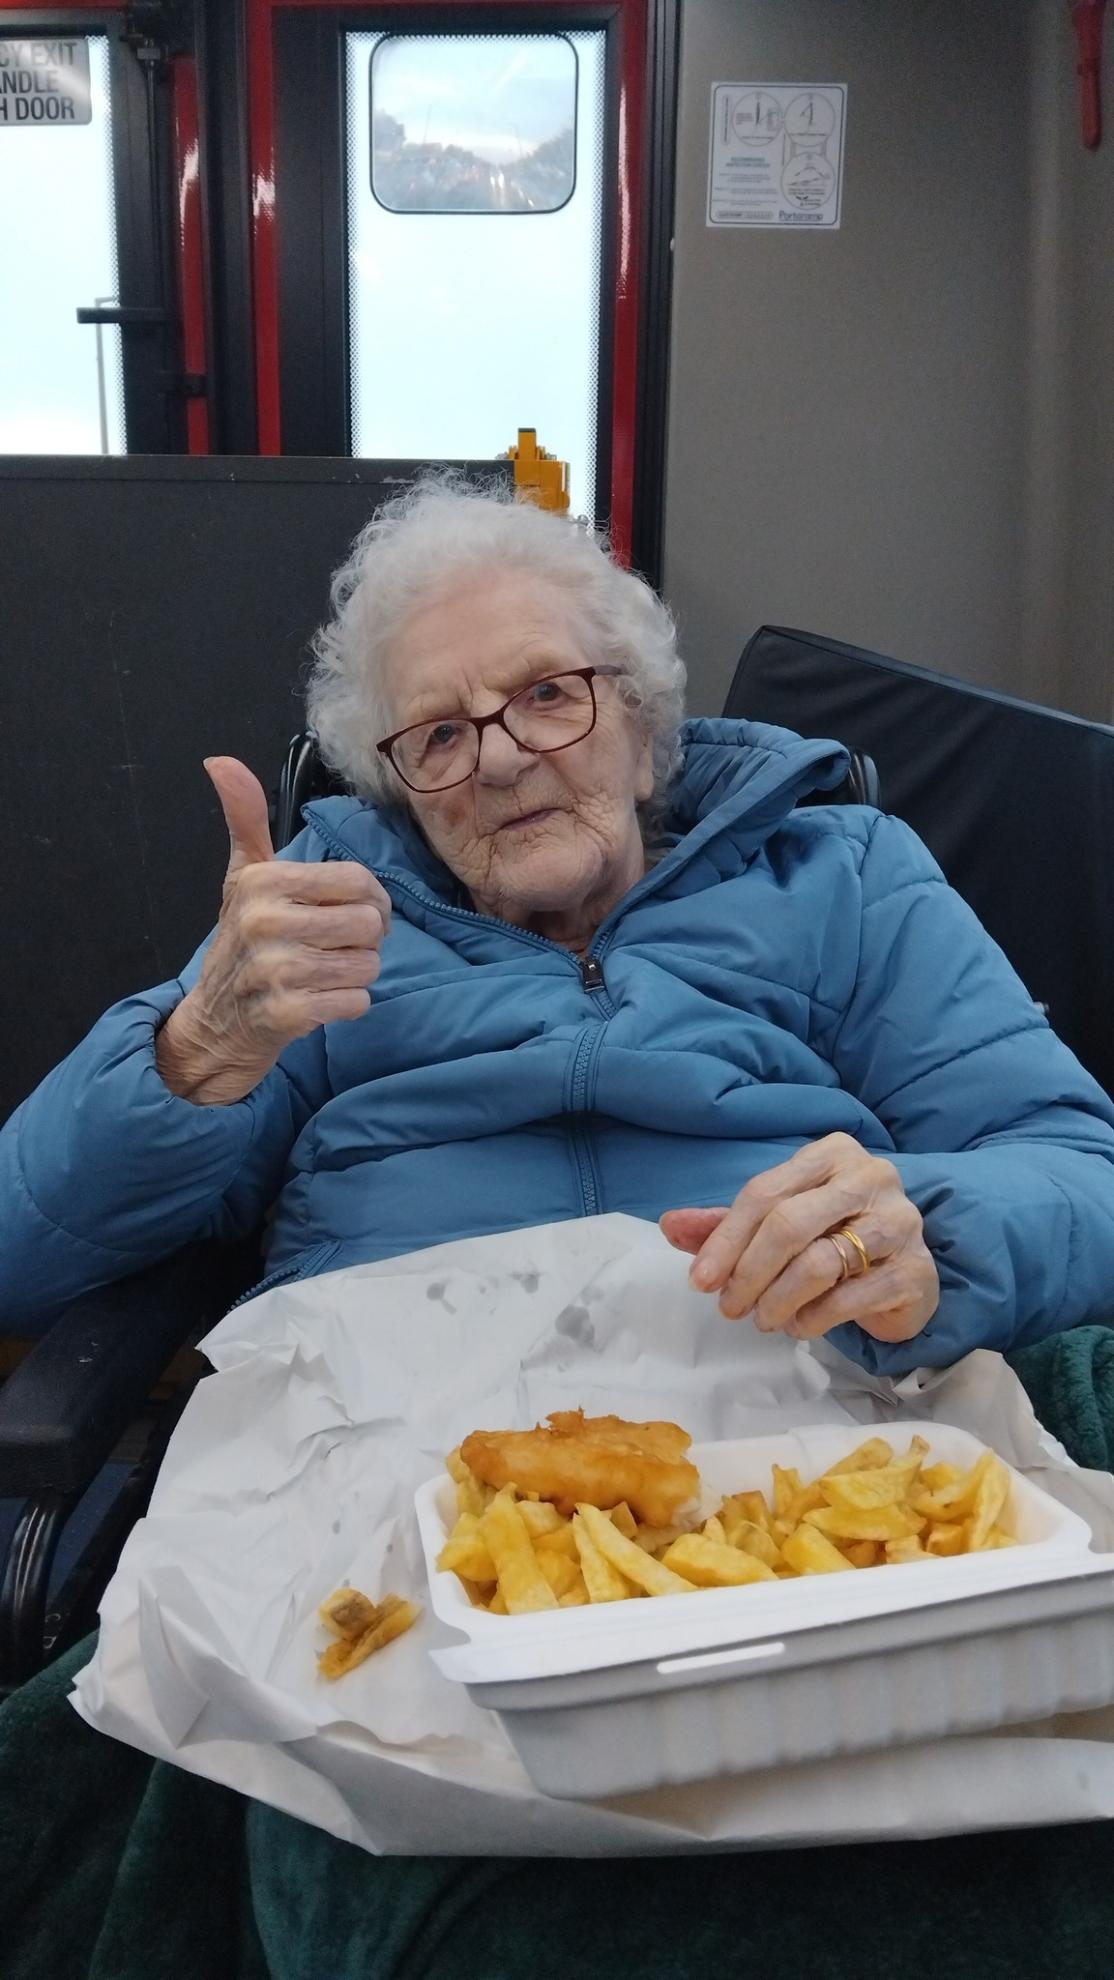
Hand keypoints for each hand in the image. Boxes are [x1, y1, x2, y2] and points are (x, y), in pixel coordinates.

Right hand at [156, 756, 389, 1103]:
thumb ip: (246, 819)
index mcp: (263, 882)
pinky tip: (321, 1000)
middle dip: (366, 941)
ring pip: (368, 965)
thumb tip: (220, 761)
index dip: (370, 900)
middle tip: (337, 948)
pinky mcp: (287, 1014)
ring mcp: (275, 970)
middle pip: (370, 923)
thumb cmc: (242, 942)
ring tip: (325, 973)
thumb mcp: (243, 877)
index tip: (353, 912)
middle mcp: (265, 922)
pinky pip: (356, 1001)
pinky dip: (348, 1004)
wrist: (217, 1021)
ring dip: (357, 974)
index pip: (358, 881)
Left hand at [660, 1132, 938, 1346]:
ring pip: (820, 1262)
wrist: (906, 1273)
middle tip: (728, 1308)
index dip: (725, 1239)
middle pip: (789, 1223)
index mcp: (833, 1153)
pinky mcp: (918, 1271)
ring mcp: (901, 1222)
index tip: (700, 1281)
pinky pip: (852, 1297)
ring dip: (778, 1299)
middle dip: (748, 1272)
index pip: (765, 1192)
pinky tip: (799, 1326)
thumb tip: (669, 1226)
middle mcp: (872, 1177)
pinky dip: (815, 1318)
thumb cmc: (836, 1238)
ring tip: (763, 1320)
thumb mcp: (781, 1222)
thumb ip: (727, 1224)